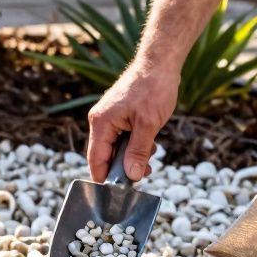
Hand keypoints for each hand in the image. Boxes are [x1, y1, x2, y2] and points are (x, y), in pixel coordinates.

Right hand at [86, 60, 178, 181]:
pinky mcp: (119, 114)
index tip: (116, 193)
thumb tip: (131, 175)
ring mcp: (110, 117)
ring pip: (116, 146)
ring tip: (150, 156)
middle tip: (143, 173)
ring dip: (132, 155)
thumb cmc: (153, 88)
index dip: (105, 177)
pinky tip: (150, 143)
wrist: (160, 63)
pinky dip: (135, 143)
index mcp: (101, 122)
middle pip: (105, 154)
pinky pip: (122, 136)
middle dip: (123, 166)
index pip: (96, 159)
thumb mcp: (148, 125)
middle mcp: (101, 120)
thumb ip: (138, 152)